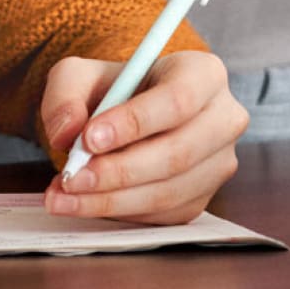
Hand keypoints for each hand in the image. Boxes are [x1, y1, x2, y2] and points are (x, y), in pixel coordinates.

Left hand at [38, 51, 245, 225]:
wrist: (128, 114)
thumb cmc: (112, 88)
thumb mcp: (80, 75)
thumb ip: (66, 94)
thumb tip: (67, 133)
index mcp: (203, 73)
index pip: (177, 100)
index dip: (134, 123)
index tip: (89, 138)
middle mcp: (223, 119)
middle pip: (177, 153)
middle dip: (118, 171)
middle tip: (72, 177)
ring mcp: (218, 163)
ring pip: (169, 191)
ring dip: (112, 199)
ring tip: (66, 194)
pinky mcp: (203, 197)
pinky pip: (164, 214)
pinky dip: (120, 213)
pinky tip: (84, 203)